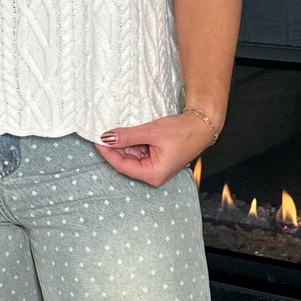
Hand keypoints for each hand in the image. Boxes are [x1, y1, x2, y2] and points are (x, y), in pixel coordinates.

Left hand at [95, 113, 213, 185]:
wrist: (202, 125)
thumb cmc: (182, 131)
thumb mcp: (151, 132)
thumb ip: (127, 136)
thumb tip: (107, 137)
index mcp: (153, 174)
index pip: (122, 165)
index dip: (108, 152)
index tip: (98, 140)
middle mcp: (154, 175)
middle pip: (126, 162)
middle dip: (117, 147)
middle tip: (106, 132)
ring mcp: (156, 167)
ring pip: (132, 156)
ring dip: (126, 143)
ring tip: (122, 129)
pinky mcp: (157, 159)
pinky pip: (140, 152)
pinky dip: (134, 142)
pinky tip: (131, 133)